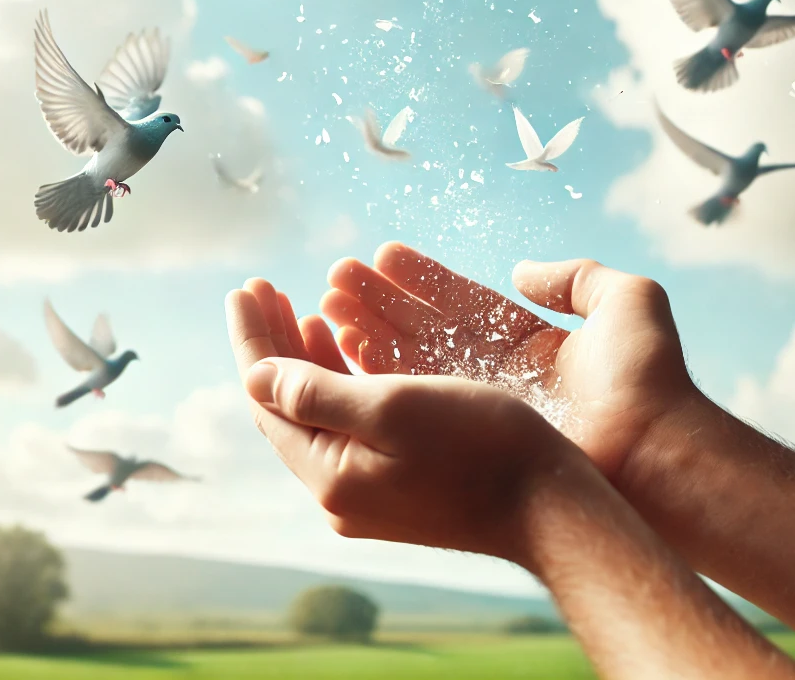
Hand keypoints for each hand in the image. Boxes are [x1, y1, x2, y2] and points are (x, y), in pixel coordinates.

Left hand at [225, 281, 593, 563]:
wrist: (549, 507)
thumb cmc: (480, 446)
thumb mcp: (393, 406)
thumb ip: (317, 391)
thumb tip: (254, 374)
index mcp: (329, 473)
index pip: (267, 396)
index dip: (253, 337)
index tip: (245, 286)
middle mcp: (338, 491)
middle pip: (287, 405)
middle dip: (273, 343)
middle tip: (264, 288)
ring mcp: (366, 493)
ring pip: (318, 414)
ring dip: (305, 360)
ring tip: (302, 310)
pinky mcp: (395, 487)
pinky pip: (348, 426)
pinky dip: (340, 383)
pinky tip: (348, 352)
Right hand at [318, 243, 700, 480]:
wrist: (656, 454)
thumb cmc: (648, 378)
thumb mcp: (626, 302)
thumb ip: (576, 277)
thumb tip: (522, 271)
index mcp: (532, 343)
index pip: (463, 302)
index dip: (421, 278)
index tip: (380, 254)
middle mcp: (500, 374)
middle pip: (428, 328)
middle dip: (381, 302)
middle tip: (336, 276)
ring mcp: (484, 407)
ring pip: (413, 360)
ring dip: (369, 330)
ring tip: (327, 301)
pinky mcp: (472, 436)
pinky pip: (416, 396)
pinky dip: (379, 370)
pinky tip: (345, 345)